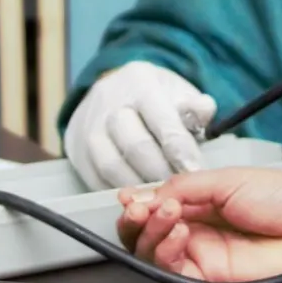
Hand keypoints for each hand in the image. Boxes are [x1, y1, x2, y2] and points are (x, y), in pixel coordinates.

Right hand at [64, 62, 214, 188]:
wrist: (112, 90)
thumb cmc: (154, 97)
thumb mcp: (178, 90)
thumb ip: (195, 105)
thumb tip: (204, 112)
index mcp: (140, 84)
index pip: (162, 121)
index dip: (180, 150)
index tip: (196, 172)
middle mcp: (109, 103)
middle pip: (135, 146)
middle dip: (161, 172)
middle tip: (180, 191)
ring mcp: (89, 127)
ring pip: (112, 166)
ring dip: (139, 186)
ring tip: (160, 198)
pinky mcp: (77, 151)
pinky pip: (96, 179)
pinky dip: (118, 191)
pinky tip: (138, 199)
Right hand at [116, 169, 281, 282]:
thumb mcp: (226, 180)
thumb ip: (182, 187)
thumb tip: (144, 196)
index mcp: (201, 203)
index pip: (155, 206)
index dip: (138, 203)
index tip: (130, 197)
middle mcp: (198, 231)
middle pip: (146, 234)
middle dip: (136, 220)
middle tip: (141, 208)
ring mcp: (203, 256)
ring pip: (152, 254)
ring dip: (150, 232)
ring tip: (167, 214)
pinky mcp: (209, 279)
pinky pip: (172, 272)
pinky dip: (166, 252)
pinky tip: (179, 233)